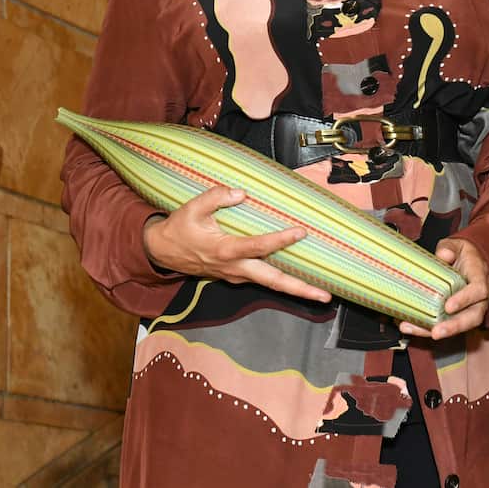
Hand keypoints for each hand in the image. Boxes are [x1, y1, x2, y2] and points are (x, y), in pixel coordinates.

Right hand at [142, 186, 331, 303]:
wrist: (163, 251)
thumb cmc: (179, 228)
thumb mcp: (192, 208)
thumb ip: (216, 196)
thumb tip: (242, 192)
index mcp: (225, 251)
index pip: (258, 246)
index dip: (280, 240)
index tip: (301, 231)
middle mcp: (235, 268)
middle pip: (272, 281)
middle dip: (300, 290)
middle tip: (325, 296)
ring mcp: (236, 275)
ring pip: (270, 284)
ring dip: (295, 289)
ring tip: (322, 293)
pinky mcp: (236, 276)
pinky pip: (262, 279)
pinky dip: (282, 282)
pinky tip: (299, 279)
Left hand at [398, 237, 488, 339]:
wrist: (471, 262)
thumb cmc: (464, 255)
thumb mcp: (458, 245)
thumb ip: (450, 248)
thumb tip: (444, 255)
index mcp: (480, 278)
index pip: (478, 291)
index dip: (465, 300)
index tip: (448, 306)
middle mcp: (478, 298)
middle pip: (472, 317)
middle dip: (453, 327)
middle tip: (436, 332)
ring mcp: (468, 309)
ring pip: (458, 325)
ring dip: (437, 331)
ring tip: (415, 330)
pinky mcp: (456, 315)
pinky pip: (445, 324)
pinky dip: (427, 328)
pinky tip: (410, 326)